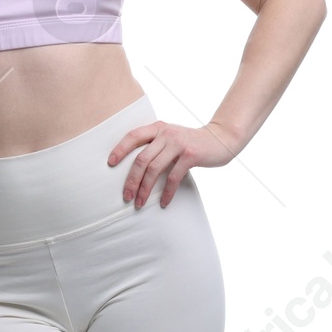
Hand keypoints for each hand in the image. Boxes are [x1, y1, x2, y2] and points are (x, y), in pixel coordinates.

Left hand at [108, 116, 241, 207]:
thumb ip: (156, 144)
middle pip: (141, 159)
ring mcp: (178, 144)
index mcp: (158, 128)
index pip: (133, 136)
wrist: (221, 139)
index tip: (110, 164)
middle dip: (131, 180)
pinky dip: (167, 192)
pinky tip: (163, 203)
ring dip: (145, 189)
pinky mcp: (190, 155)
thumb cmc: (192, 142)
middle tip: (125, 196)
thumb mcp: (171, 137)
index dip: (120, 149)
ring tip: (139, 203)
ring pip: (154, 169)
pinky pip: (173, 177)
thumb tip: (134, 166)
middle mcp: (166, 133)